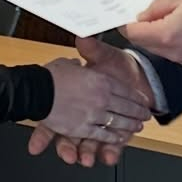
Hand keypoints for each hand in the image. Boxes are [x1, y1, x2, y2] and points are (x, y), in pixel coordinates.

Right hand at [28, 38, 153, 166]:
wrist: (36, 89)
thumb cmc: (52, 74)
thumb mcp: (71, 59)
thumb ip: (83, 55)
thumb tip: (85, 43)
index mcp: (100, 80)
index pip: (124, 90)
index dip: (135, 96)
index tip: (143, 100)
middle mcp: (101, 98)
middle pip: (126, 107)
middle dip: (138, 112)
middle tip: (145, 115)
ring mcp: (94, 115)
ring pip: (118, 122)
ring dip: (129, 125)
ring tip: (136, 127)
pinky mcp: (84, 129)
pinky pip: (102, 135)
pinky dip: (112, 138)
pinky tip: (119, 138)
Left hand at [124, 0, 181, 64]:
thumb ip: (156, 6)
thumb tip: (143, 15)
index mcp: (166, 34)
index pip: (133, 33)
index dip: (125, 23)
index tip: (123, 16)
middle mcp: (173, 52)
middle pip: (143, 43)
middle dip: (141, 28)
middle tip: (146, 12)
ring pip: (157, 48)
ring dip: (155, 34)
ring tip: (169, 15)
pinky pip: (171, 51)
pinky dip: (169, 40)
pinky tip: (179, 25)